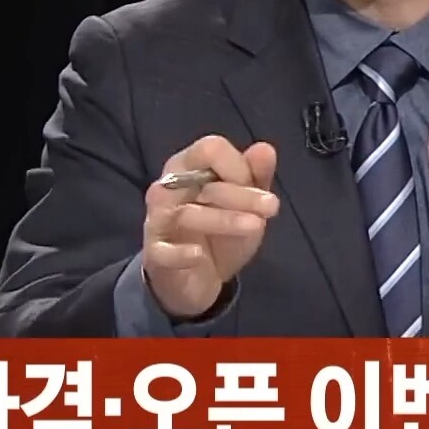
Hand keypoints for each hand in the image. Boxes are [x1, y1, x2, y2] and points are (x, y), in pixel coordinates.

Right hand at [142, 135, 278, 318]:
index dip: (238, 165)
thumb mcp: (244, 205)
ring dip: (226, 220)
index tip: (260, 187)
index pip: (210, 149)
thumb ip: (254, 177)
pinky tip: (199, 254)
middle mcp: (167, 188)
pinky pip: (164, 251)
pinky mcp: (155, 254)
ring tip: (257, 226)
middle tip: (273, 206)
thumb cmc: (218, 232)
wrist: (193, 280)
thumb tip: (266, 149)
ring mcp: (158, 221)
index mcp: (187, 166)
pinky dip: (181, 253)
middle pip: (202, 180)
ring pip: (189, 214)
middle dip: (242, 193)